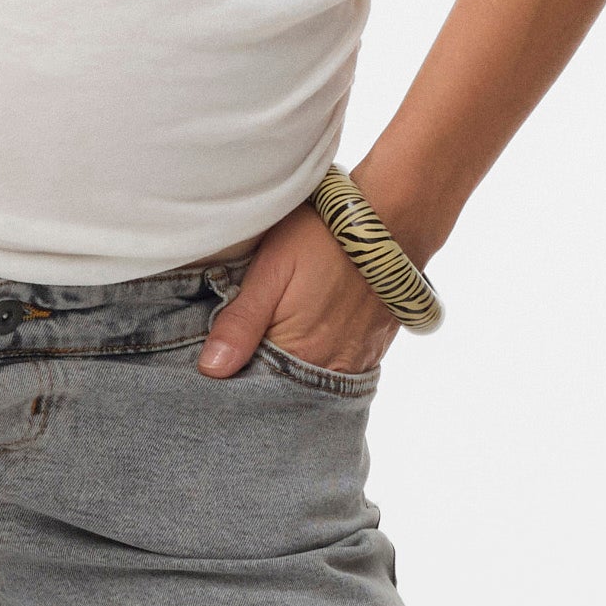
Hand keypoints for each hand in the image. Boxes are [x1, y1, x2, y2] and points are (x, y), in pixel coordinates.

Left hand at [197, 196, 399, 380]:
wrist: (394, 217)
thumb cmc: (326, 235)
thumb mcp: (272, 269)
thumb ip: (241, 321)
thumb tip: (211, 369)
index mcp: (299, 351)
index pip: (254, 385)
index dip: (234, 373)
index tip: (218, 361)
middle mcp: (331, 367)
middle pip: (284, 388)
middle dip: (261, 373)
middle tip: (246, 343)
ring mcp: (357, 361)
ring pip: (311, 381)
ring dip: (291, 368)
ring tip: (279, 336)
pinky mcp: (374, 349)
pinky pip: (339, 371)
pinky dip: (318, 361)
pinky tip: (308, 337)